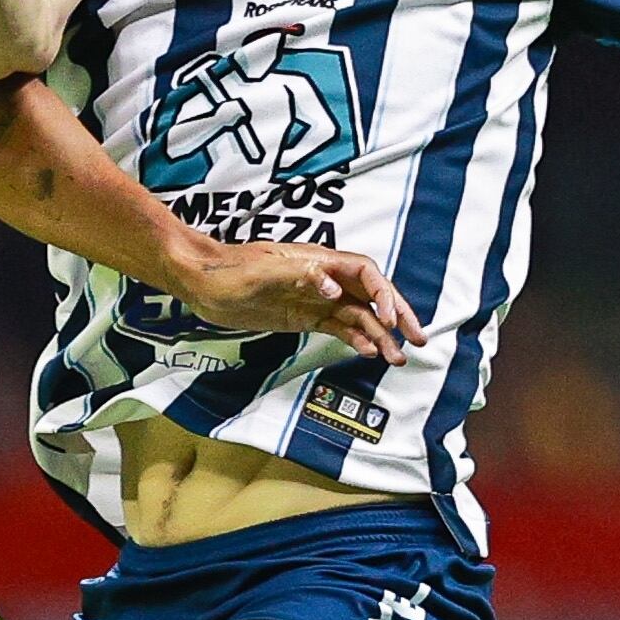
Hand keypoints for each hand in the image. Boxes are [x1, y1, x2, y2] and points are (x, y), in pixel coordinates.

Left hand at [174, 241, 429, 361]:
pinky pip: (338, 327)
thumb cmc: (226, 271)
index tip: (390, 319)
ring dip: (379, 335)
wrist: (200, 282)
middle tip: (419, 338)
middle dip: (397, 315)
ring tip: (397, 358)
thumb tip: (332, 286)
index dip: (383, 293)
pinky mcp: (303, 316)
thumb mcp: (259, 273)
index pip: (364, 273)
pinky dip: (355, 339)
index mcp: (317, 261)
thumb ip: (298, 276)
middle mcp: (322, 278)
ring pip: (358, 316)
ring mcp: (315, 298)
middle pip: (371, 294)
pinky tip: (367, 352)